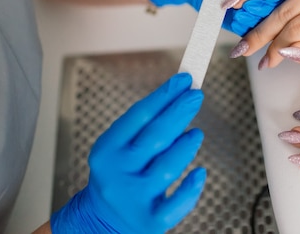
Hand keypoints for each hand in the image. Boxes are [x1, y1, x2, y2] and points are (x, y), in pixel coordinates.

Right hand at [50, 73, 205, 233]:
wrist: (99, 222)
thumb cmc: (117, 176)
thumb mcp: (118, 148)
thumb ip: (144, 127)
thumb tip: (180, 98)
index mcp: (107, 149)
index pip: (139, 115)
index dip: (164, 95)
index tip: (183, 80)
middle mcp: (118, 173)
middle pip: (155, 137)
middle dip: (179, 112)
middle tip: (196, 95)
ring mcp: (134, 198)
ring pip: (168, 168)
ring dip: (186, 146)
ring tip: (196, 133)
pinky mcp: (150, 221)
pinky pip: (177, 204)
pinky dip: (191, 188)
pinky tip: (200, 173)